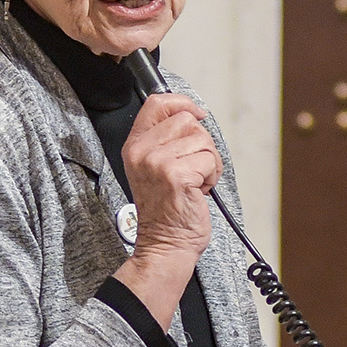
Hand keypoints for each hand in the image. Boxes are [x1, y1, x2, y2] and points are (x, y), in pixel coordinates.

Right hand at [114, 93, 219, 326]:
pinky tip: (198, 191)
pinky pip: (210, 160)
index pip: (157, 103)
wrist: (166, 244)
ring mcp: (157, 162)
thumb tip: (192, 114)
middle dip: (201, 144)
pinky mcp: (176, 175)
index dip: (183, 102)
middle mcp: (142, 151)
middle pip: (188, 120)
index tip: (198, 115)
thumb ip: (166, 140)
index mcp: (135, 145)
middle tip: (194, 169)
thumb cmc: (167, 209)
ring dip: (208, 162)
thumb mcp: (155, 167)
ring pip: (202, 140)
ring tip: (195, 182)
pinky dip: (212, 176)